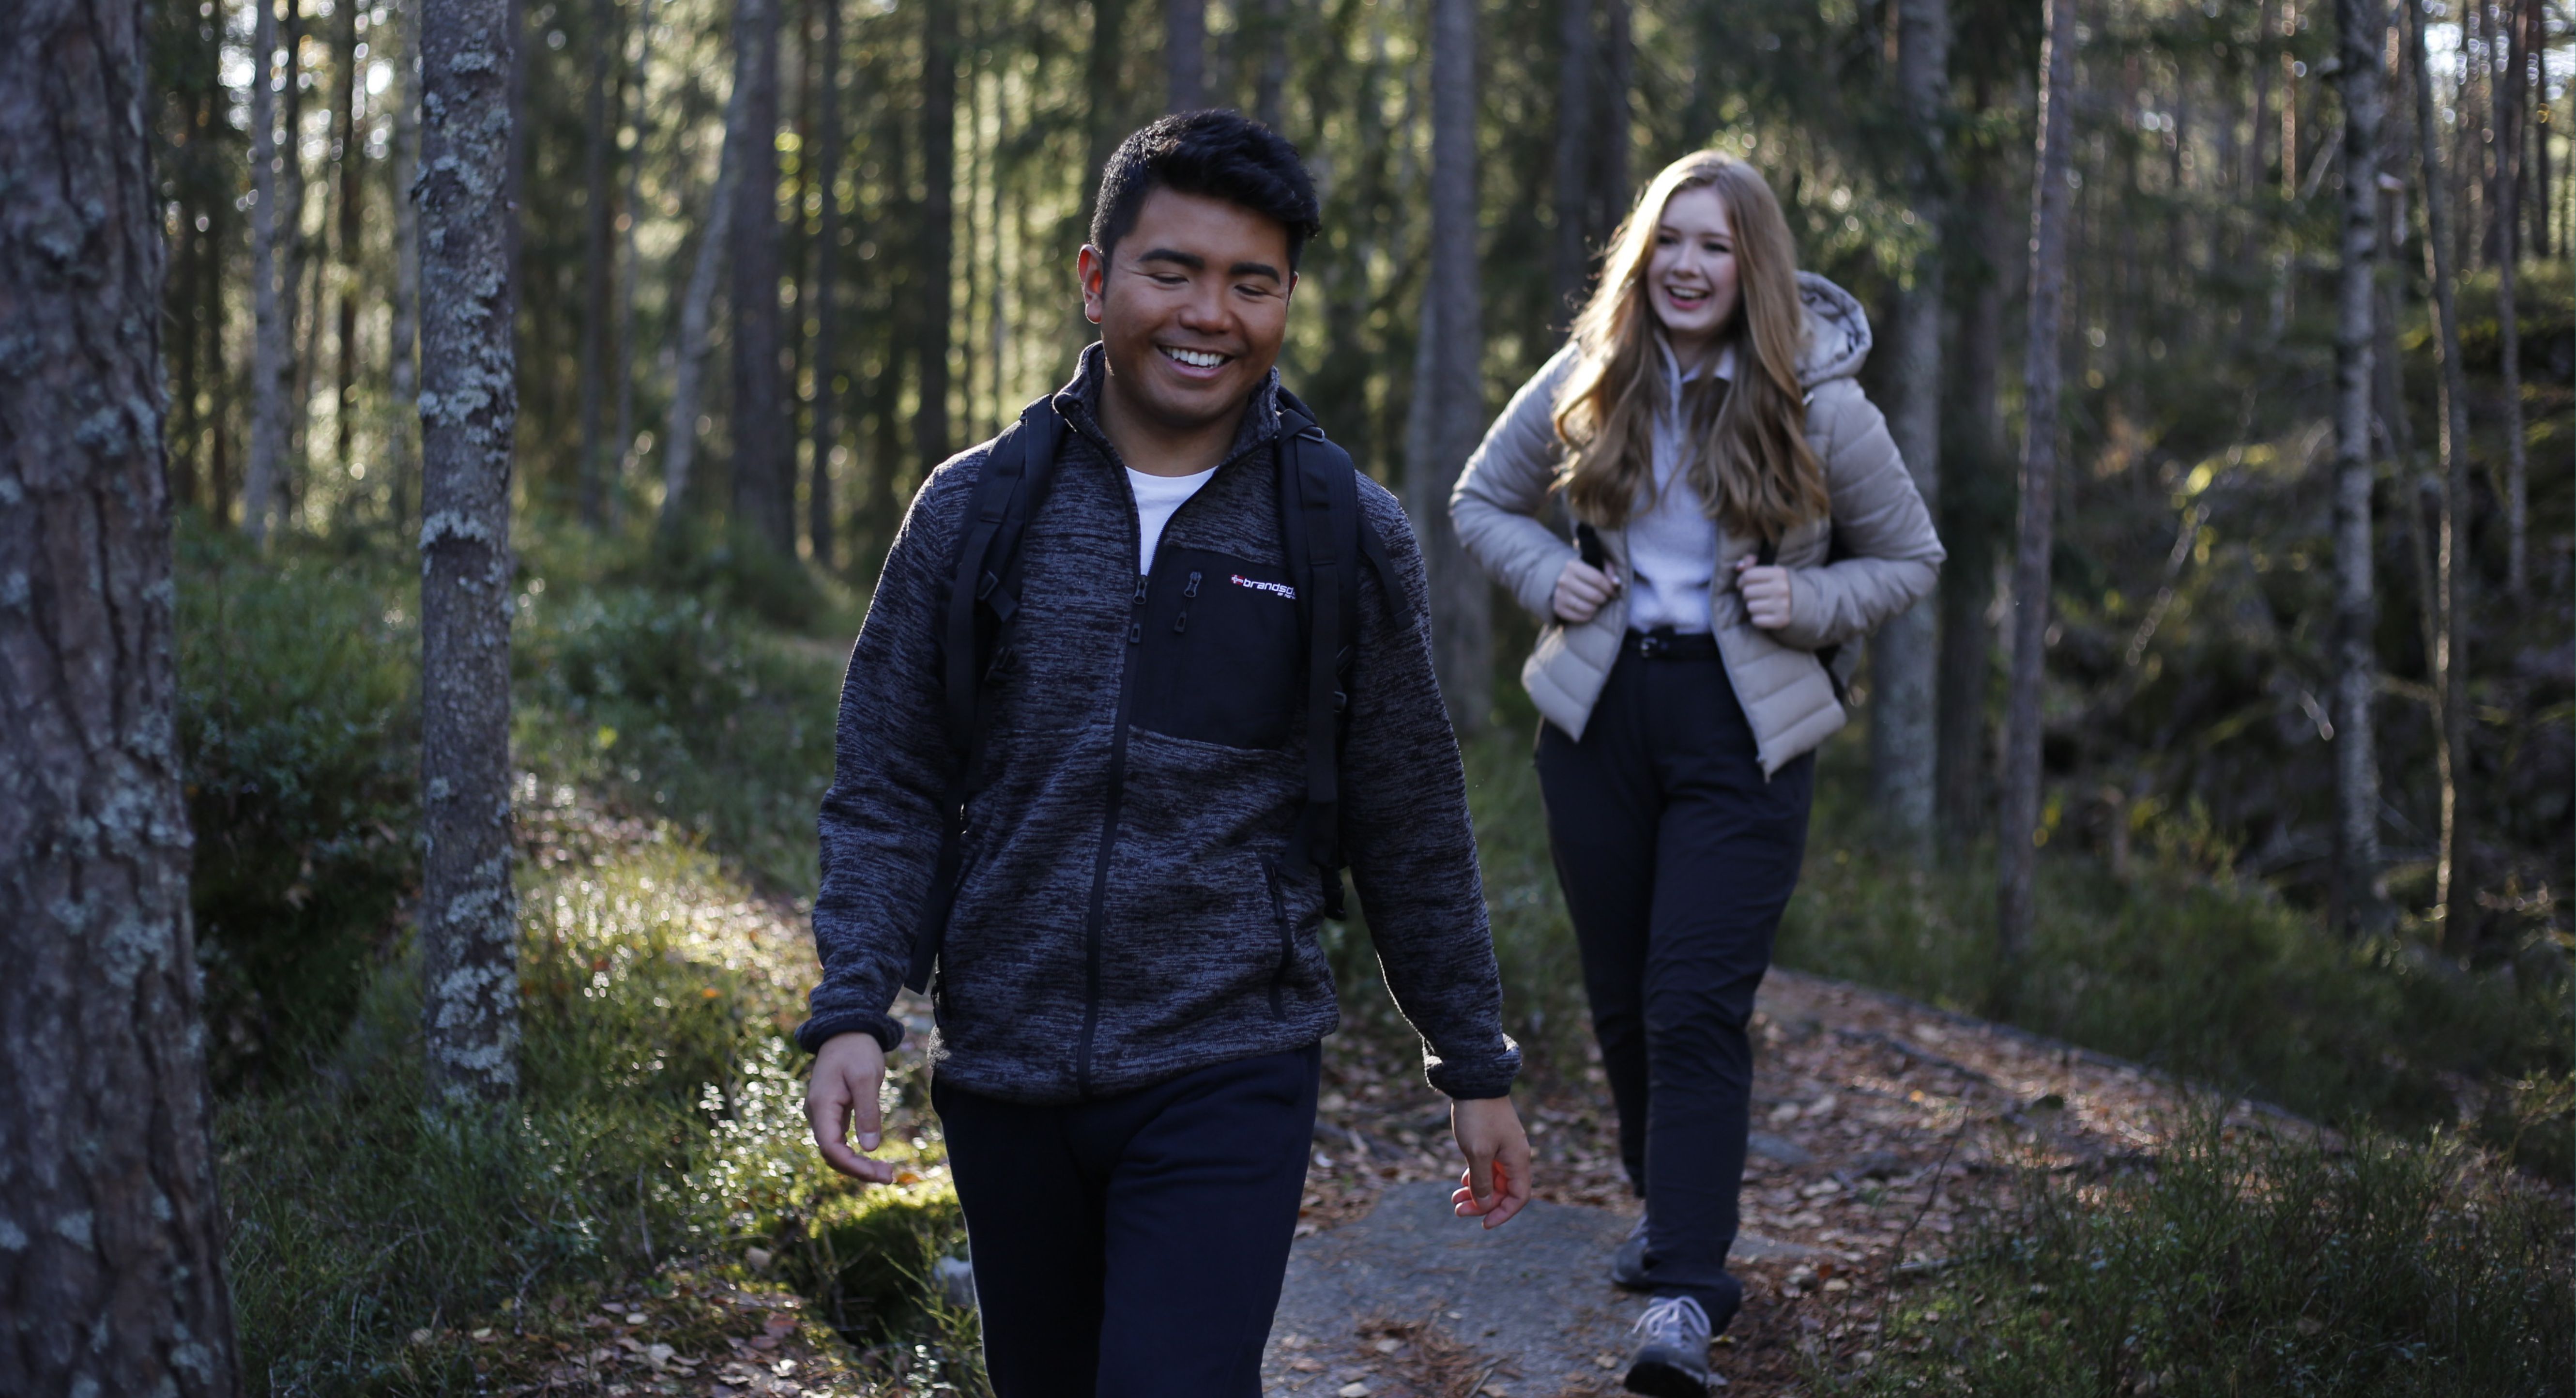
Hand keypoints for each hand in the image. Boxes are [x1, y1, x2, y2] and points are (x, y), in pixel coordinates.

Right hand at [806, 1032, 897, 1183]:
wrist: (847, 1030)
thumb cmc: (857, 1051)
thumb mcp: (866, 1078)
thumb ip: (868, 1112)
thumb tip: (870, 1148)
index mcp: (821, 1107)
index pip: (831, 1149)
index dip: (853, 1166)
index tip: (879, 1174)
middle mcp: (816, 1114)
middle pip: (832, 1154)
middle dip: (858, 1170)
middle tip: (889, 1177)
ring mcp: (821, 1114)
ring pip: (835, 1150)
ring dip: (856, 1164)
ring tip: (884, 1172)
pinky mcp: (830, 1112)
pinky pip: (838, 1140)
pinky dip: (854, 1152)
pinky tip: (872, 1158)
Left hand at [1449, 1096, 1532, 1229]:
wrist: (1473, 1081)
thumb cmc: (1477, 1116)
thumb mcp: (1477, 1153)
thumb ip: (1481, 1182)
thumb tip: (1484, 1204)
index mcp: (1518, 1160)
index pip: (1518, 1197)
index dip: (1503, 1213)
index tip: (1484, 1224)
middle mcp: (1515, 1156)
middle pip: (1503, 1191)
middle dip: (1482, 1204)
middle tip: (1457, 1210)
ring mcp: (1503, 1147)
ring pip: (1493, 1180)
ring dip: (1476, 1192)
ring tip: (1454, 1200)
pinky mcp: (1492, 1140)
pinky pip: (1487, 1167)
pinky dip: (1475, 1177)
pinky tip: (1461, 1183)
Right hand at [1553, 556, 1620, 623]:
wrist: (1565, 582)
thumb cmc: (1586, 573)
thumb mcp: (1598, 565)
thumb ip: (1610, 571)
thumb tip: (1616, 583)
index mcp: (1573, 566)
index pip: (1597, 579)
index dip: (1609, 588)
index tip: (1613, 591)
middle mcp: (1563, 580)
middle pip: (1593, 595)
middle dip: (1604, 598)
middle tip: (1605, 598)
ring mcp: (1559, 595)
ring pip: (1587, 608)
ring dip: (1597, 607)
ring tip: (1597, 603)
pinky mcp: (1558, 608)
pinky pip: (1579, 617)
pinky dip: (1588, 615)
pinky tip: (1590, 610)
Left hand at [1733, 556, 1793, 630]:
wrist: (1800, 602)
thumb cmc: (1778, 584)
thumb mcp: (1770, 571)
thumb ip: (1753, 564)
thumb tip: (1739, 566)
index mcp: (1779, 573)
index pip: (1748, 575)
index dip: (1741, 580)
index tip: (1742, 584)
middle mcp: (1782, 589)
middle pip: (1747, 592)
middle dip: (1747, 594)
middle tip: (1754, 596)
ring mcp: (1783, 605)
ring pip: (1750, 607)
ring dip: (1752, 607)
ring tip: (1760, 604)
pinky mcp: (1781, 620)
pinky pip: (1756, 620)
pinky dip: (1757, 619)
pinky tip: (1764, 614)